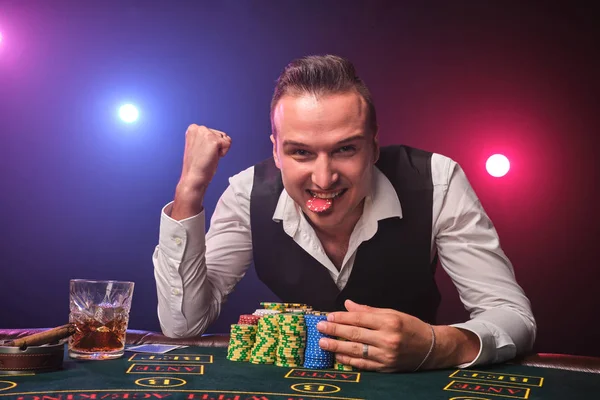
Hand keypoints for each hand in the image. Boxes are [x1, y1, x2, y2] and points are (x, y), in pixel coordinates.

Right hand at [179, 124, 231, 187]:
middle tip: (205, 156)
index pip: (213, 132)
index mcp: (193, 128)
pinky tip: (212, 158)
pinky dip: (223, 153)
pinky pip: (228, 144)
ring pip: (225, 139)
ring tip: (208, 157)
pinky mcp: (214, 141)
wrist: (193, 178)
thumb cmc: (196, 166)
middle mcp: (199, 128)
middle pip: (220, 134)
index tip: (202, 152)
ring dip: (219, 150)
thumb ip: (206, 138)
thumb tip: (225, 137)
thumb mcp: (199, 146)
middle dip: (216, 147)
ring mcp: (206, 133)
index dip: (211, 145)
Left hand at [316, 300, 435, 372]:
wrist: (431, 348)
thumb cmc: (410, 327)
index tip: (328, 316)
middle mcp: (388, 338)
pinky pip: (363, 364)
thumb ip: (369, 311)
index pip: (359, 319)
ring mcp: (386, 355)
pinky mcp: (385, 368)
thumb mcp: (392, 313)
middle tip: (320, 327)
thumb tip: (348, 305)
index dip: (342, 318)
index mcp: (389, 321)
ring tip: (322, 343)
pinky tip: (338, 356)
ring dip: (337, 347)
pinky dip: (349, 360)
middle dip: (335, 330)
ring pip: (356, 350)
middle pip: (355, 334)